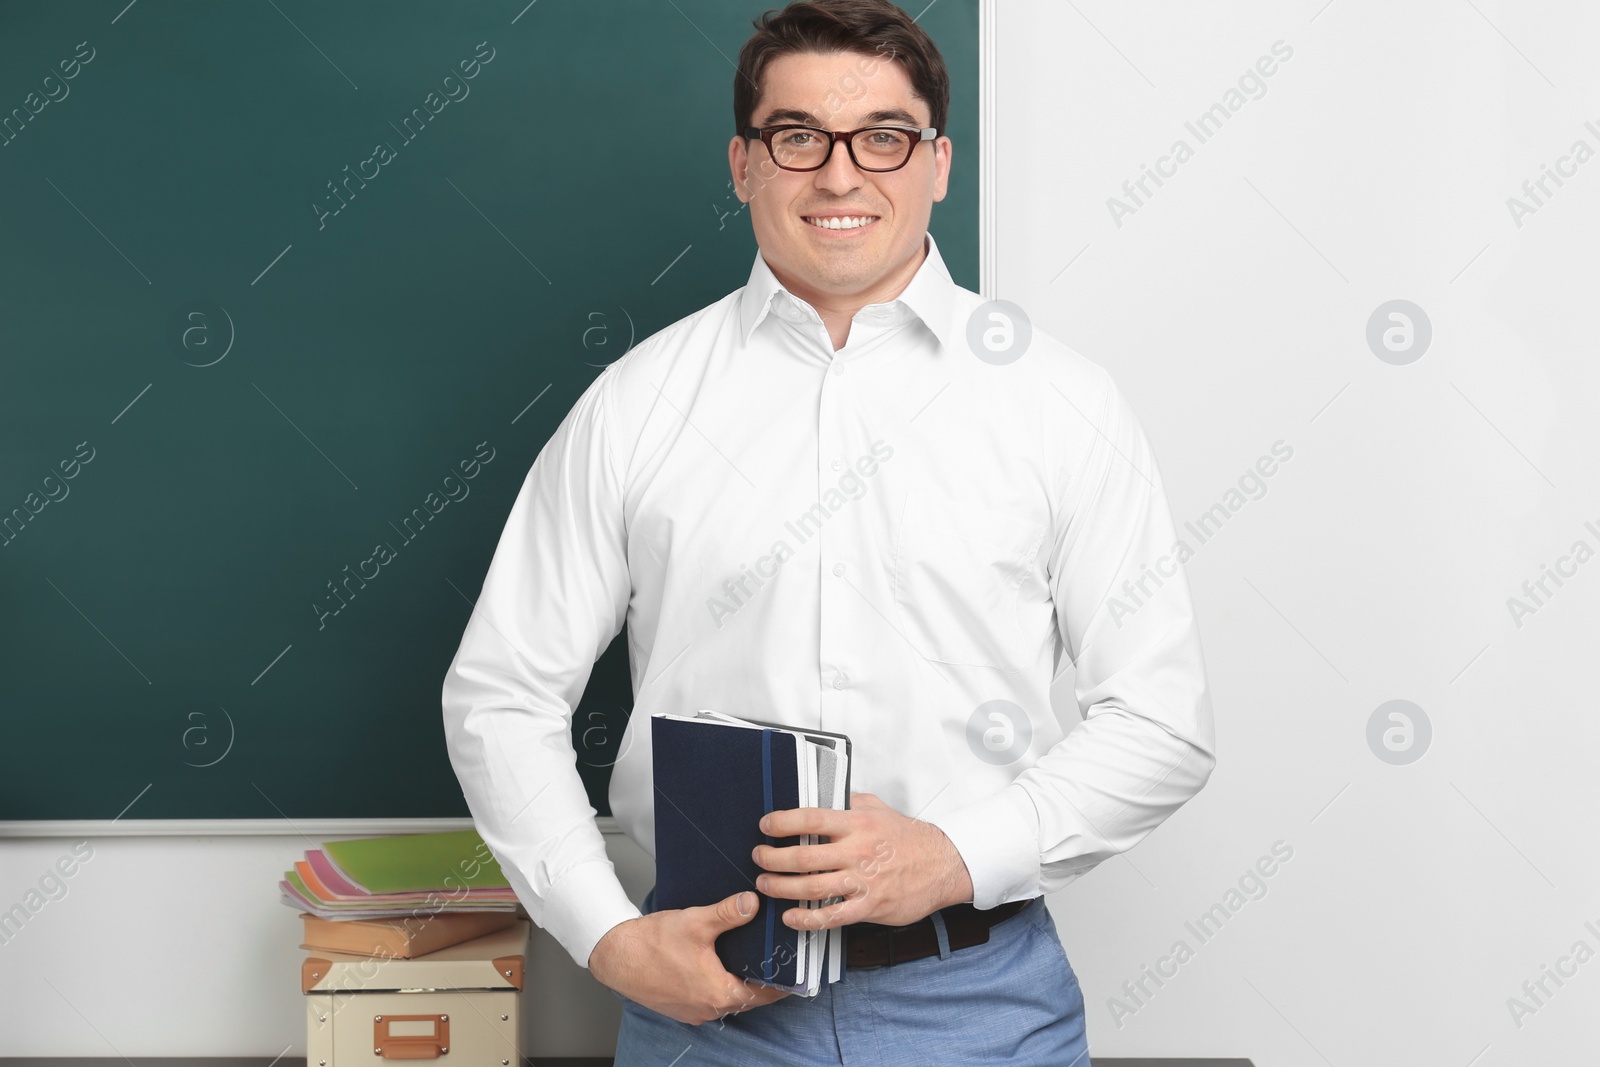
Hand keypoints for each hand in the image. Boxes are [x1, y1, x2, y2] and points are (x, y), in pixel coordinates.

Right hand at [587, 890, 791, 1024]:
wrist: (615, 955)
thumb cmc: (650, 945)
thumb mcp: (696, 922)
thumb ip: (728, 913)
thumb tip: (753, 903)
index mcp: (719, 993)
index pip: (765, 994)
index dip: (782, 981)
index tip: (794, 970)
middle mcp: (709, 1008)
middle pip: (748, 997)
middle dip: (761, 979)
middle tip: (773, 958)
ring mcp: (694, 1011)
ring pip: (728, 997)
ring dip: (738, 982)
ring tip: (747, 957)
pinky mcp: (681, 1006)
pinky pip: (709, 998)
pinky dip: (718, 984)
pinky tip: (716, 964)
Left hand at [752, 792, 973, 930]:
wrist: (942, 864)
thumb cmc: (907, 836)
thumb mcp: (878, 808)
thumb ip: (848, 802)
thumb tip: (822, 795)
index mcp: (856, 823)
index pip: (810, 819)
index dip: (782, 822)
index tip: (766, 825)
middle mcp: (856, 851)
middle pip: (803, 857)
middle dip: (772, 858)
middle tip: (759, 858)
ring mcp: (862, 881)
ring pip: (811, 887)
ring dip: (781, 887)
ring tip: (765, 884)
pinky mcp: (869, 906)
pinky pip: (832, 916)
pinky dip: (807, 919)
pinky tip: (791, 917)